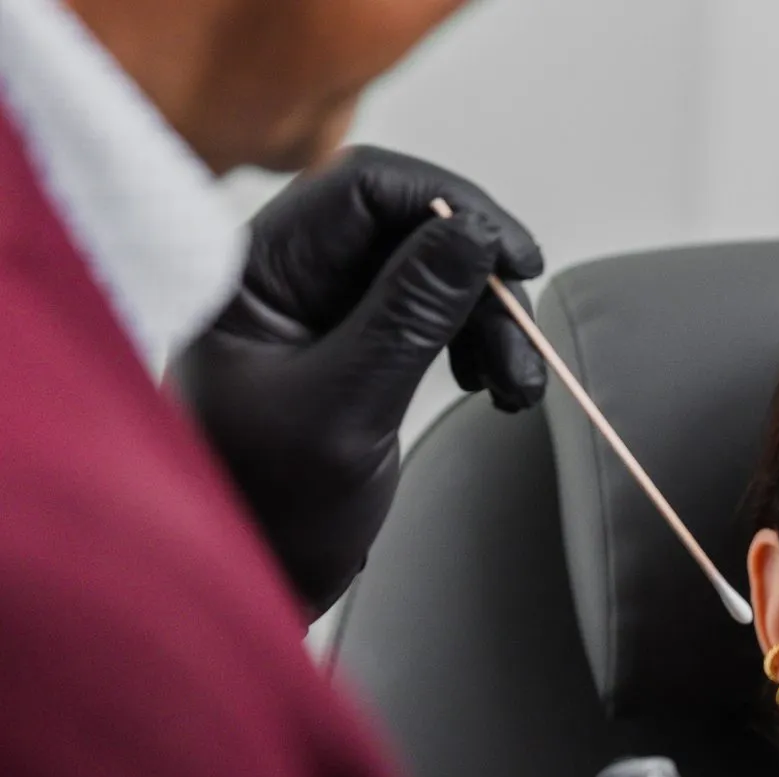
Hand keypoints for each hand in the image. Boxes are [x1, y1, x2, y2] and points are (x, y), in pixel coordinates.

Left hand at [172, 146, 546, 613]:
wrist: (254, 585)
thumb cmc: (269, 511)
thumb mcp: (344, 411)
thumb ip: (408, 314)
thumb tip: (473, 233)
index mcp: (255, 273)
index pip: (363, 187)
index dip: (451, 206)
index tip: (516, 259)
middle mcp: (288, 278)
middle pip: (409, 228)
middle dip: (480, 283)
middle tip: (523, 353)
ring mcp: (322, 313)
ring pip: (432, 274)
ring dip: (490, 321)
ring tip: (517, 389)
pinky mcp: (356, 350)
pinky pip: (431, 316)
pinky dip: (476, 344)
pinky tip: (493, 388)